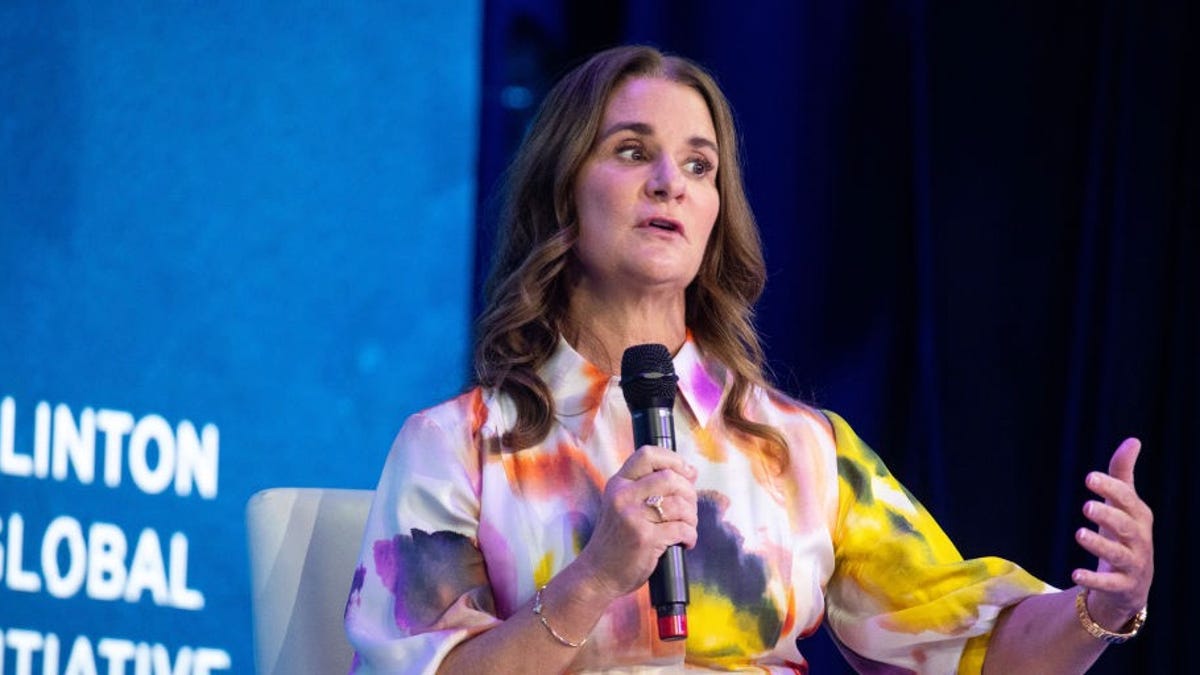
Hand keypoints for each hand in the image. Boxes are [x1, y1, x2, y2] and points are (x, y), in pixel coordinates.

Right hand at [572, 445, 697, 601]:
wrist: (598, 574)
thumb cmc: (616, 540)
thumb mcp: (622, 505)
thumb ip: (648, 487)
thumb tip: (690, 472)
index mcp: (619, 484)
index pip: (647, 454)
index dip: (673, 460)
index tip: (687, 473)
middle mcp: (623, 496)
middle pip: (670, 478)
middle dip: (689, 492)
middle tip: (689, 509)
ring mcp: (633, 517)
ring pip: (679, 504)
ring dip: (692, 517)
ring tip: (687, 527)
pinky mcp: (645, 538)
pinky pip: (681, 529)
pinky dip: (690, 536)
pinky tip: (685, 542)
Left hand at [1071, 438, 1153, 626]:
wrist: (1130, 585)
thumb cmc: (1123, 536)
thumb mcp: (1123, 506)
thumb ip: (1123, 474)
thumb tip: (1133, 440)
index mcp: (1139, 518)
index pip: (1128, 500)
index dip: (1111, 488)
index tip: (1089, 477)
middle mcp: (1140, 540)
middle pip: (1126, 527)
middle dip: (1108, 515)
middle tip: (1086, 505)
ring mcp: (1134, 565)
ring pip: (1119, 554)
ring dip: (1100, 544)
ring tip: (1079, 533)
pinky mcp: (1123, 587)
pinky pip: (1110, 583)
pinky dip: (1094, 579)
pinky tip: (1075, 573)